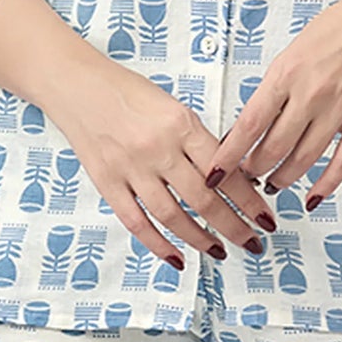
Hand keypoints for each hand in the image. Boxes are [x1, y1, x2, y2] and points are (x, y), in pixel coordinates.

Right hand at [50, 58, 278, 268]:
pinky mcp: (107, 183)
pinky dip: (159, 245)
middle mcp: (157, 148)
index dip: (249, 200)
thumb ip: (198, 142)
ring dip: (201, 239)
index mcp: (181, 125)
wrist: (77, 84)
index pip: (225, 171)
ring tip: (220, 251)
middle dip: (233, 226)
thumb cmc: (128, 92)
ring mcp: (130, 168)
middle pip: (204, 199)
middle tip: (251, 241)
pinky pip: (137, 222)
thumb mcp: (174, 107)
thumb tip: (228, 177)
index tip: (264, 217)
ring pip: (173, 216)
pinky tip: (178, 257)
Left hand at [201, 0, 341, 210]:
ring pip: (303, 159)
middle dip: (254, 169)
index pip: (249, 124)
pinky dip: (326, 184)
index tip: (215, 174)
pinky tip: (312, 197)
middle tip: (247, 177)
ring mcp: (340, 108)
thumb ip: (273, 91)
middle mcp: (312, 93)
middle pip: (274, 147)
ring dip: (283, 178)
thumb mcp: (290, 55)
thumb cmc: (333, 32)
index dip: (229, 155)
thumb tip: (250, 129)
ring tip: (273, 184)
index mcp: (286, 74)